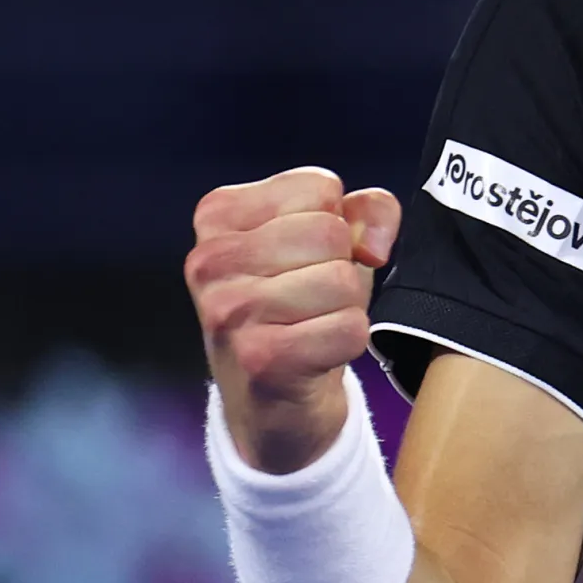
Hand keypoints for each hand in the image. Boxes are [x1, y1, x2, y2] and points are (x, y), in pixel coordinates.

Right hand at [186, 167, 400, 473]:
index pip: (318, 186)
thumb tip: (373, 245)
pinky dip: (349, 339)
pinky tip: (317, 351)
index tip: (310, 254)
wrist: (269, 396)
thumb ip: (367, 211)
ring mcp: (228, 311)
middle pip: (330, 232)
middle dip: (343, 265)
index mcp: (218, 215)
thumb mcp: (331, 241)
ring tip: (314, 321)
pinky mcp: (260, 358)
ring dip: (347, 305)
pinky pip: (348, 328)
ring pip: (342, 280)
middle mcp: (209, 260)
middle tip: (314, 295)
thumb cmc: (299, 302)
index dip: (338, 222)